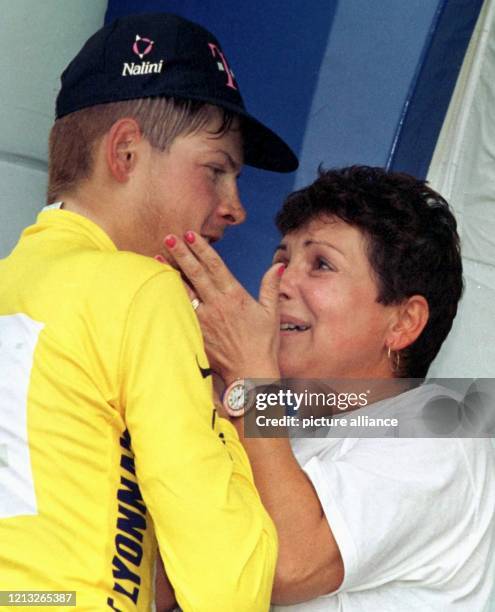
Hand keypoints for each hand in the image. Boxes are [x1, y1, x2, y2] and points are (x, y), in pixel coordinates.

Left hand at [158, 231, 283, 383]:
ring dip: (171, 271)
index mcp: (235, 296)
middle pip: (196, 273)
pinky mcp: (197, 331)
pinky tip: (161, 287)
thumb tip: (278, 266)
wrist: (250, 372)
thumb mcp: (271, 312)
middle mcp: (218, 304)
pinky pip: (181, 310)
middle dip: (182, 253)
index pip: (215, 266)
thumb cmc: (263, 343)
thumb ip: (270, 286)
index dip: (202, 248)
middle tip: (170, 237)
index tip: (191, 234)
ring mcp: (205, 318)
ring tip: (159, 256)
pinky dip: (171, 296)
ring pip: (184, 290)